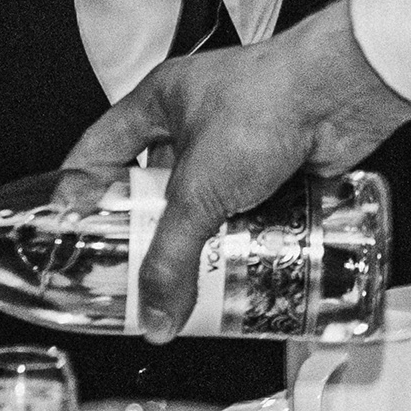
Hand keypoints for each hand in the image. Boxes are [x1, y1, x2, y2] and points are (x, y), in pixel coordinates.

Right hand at [64, 0, 410, 336]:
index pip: (101, 149)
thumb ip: (171, 256)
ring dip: (199, 239)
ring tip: (186, 282)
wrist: (340, 96)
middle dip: (148, 230)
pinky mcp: (277, 165)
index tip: (69, 231)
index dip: (81, 190)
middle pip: (155, 185)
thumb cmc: (267, 103)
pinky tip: (236, 268)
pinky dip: (241, 238)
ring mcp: (239, 143)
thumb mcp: (200, 188)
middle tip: (134, 273)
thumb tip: (156, 313)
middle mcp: (197, 119)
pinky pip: (248, 211)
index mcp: (160, 101)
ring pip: (205, 203)